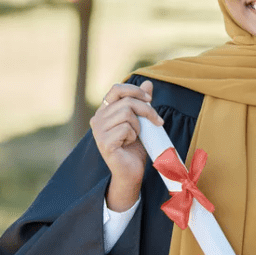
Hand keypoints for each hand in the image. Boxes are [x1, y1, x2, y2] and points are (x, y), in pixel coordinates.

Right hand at [90, 80, 163, 210]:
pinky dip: (133, 136)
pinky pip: (126, 128)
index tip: (150, 99)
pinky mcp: (103, 142)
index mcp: (104, 111)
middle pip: (126, 101)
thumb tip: (148, 82)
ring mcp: (98, 130)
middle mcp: (97, 118)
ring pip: (127, 114)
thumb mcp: (141, 121)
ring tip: (136, 136)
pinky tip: (128, 144)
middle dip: (146, 110)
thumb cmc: (136, 147)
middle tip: (157, 122)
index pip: (117, 89)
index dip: (135, 90)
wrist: (131, 172)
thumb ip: (142, 102)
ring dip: (138, 126)